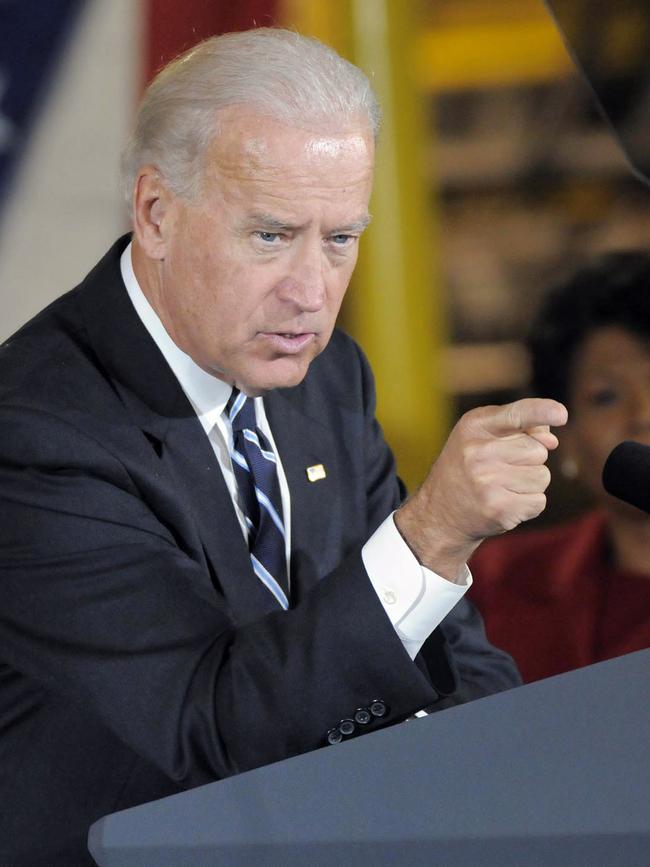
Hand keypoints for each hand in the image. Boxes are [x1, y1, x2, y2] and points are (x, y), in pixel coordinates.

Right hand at [394, 398, 567, 580]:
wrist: (439, 513)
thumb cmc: (467, 467)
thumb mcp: (481, 436)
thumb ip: (518, 427)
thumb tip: (552, 440)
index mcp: (474, 426)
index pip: (516, 414)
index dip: (542, 411)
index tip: (562, 414)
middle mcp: (478, 452)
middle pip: (538, 451)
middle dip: (530, 460)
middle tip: (501, 469)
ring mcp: (487, 483)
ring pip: (542, 477)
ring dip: (530, 484)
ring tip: (501, 486)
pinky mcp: (499, 510)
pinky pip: (539, 501)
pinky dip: (528, 505)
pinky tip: (504, 503)